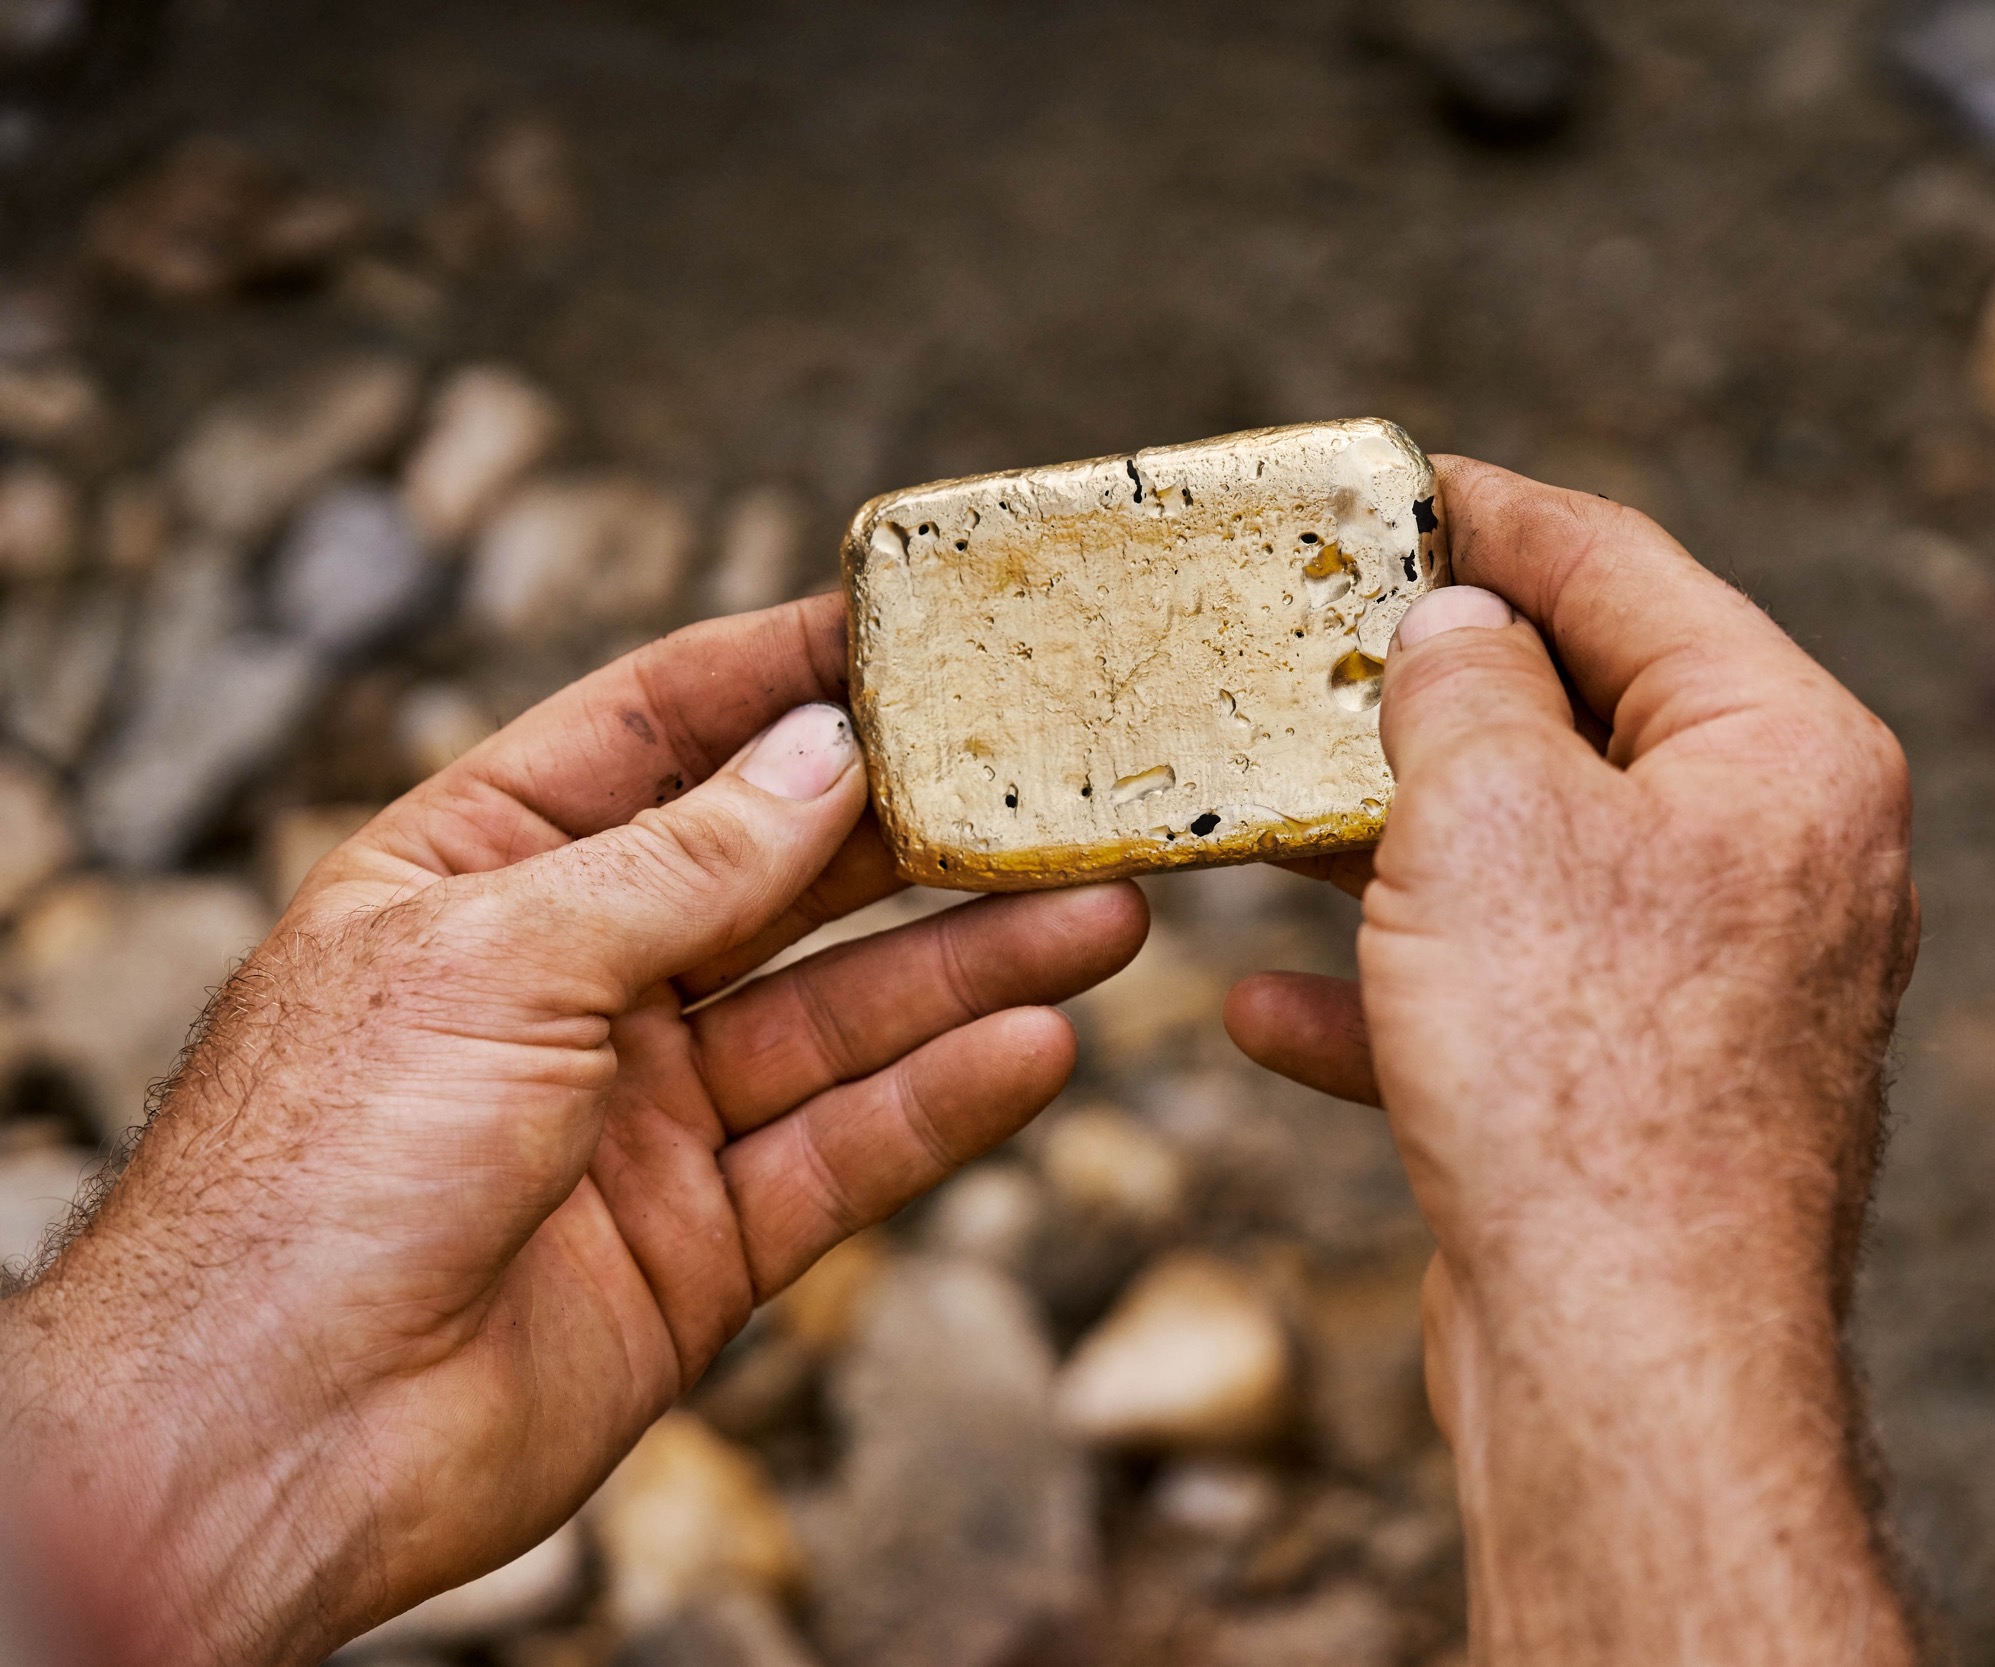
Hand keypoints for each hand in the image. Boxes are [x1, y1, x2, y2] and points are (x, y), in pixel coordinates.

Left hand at [0, 595, 1147, 1666]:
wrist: (266, 1441)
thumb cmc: (321, 1167)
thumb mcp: (500, 957)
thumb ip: (684, 861)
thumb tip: (828, 749)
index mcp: (481, 873)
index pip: (655, 732)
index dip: (784, 673)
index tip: (921, 626)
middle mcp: (574, 980)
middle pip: (781, 874)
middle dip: (921, 829)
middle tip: (1057, 780)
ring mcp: (644, 1114)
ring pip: (842, 1016)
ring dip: (973, 965)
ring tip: (1107, 911)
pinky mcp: (701, 1241)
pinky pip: (845, 1151)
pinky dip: (943, 1102)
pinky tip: (1039, 1046)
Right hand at [1228, 460, 1921, 1664]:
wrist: (1628, 1365)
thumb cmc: (1578, 1071)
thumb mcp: (1487, 817)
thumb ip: (1461, 686)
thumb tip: (1451, 626)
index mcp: (1787, 756)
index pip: (1628, 571)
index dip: (1494, 515)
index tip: (1394, 485)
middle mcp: (1783, 864)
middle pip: (1582, 720)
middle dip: (1426, 698)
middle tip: (1302, 648)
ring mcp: (1723, 991)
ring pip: (1533, 869)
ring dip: (1391, 851)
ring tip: (1265, 818)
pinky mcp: (1652, 1100)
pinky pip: (1516, 1005)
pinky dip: (1402, 996)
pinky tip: (1268, 1011)